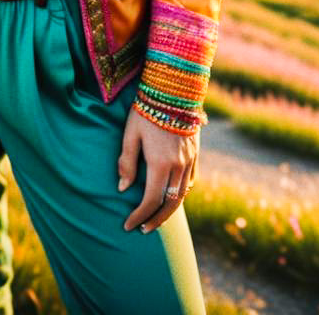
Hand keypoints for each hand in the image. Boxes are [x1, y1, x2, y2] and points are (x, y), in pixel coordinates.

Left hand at [118, 107, 198, 232]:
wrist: (172, 88)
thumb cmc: (146, 109)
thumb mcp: (130, 134)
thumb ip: (126, 162)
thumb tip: (123, 188)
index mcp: (160, 163)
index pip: (150, 201)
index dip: (139, 216)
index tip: (128, 225)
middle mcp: (178, 165)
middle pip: (170, 204)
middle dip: (156, 220)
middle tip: (143, 229)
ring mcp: (190, 159)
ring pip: (183, 195)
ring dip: (169, 210)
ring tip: (156, 217)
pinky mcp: (195, 152)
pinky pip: (192, 180)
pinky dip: (183, 193)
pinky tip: (173, 195)